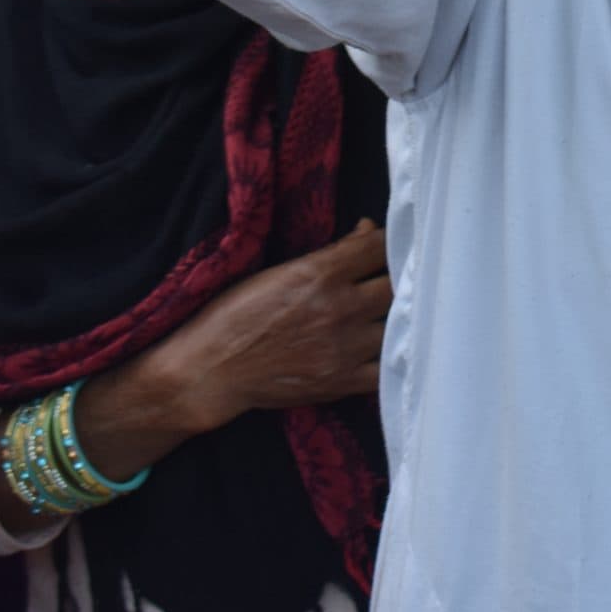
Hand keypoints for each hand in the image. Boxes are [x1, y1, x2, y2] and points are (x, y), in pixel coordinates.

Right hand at [160, 220, 391, 431]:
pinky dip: (390, 356)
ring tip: (386, 313)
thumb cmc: (238, 314)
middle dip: (396, 279)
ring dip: (393, 317)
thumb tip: (368, 230)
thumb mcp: (280, 271)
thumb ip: (331, 253)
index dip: (389, 242)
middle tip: (388, 281)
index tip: (386, 246)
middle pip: (396, 286)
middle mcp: (339, 309)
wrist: (213, 370)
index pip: (381, 247)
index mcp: (321, 274)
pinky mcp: (342, 381)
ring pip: (397, 325)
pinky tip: (384, 347)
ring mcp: (343, 348)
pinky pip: (387, 368)